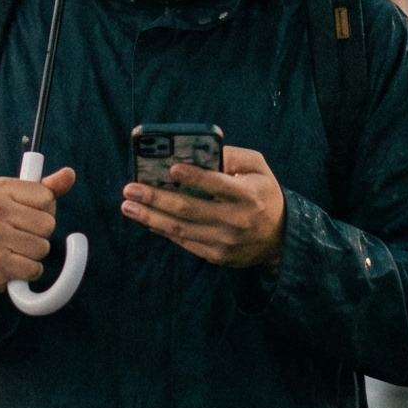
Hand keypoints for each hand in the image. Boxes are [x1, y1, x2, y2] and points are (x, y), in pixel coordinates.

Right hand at [0, 167, 75, 292]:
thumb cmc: (8, 222)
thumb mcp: (24, 199)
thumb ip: (49, 187)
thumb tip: (69, 174)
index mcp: (1, 187)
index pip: (47, 198)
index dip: (44, 209)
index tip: (26, 213)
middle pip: (47, 224)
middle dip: (41, 233)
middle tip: (21, 233)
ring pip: (42, 248)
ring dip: (35, 253)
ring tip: (17, 248)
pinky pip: (34, 269)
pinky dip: (30, 270)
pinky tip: (15, 264)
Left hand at [122, 145, 286, 271]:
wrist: (279, 238)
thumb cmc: (263, 194)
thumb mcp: (259, 168)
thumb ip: (234, 156)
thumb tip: (203, 151)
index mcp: (248, 195)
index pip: (218, 185)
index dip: (194, 177)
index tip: (171, 169)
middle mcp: (235, 220)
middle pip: (189, 209)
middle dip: (156, 198)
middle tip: (130, 189)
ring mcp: (225, 241)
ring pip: (181, 229)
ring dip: (150, 217)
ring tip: (128, 206)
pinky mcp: (216, 255)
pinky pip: (184, 242)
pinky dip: (163, 231)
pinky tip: (147, 220)